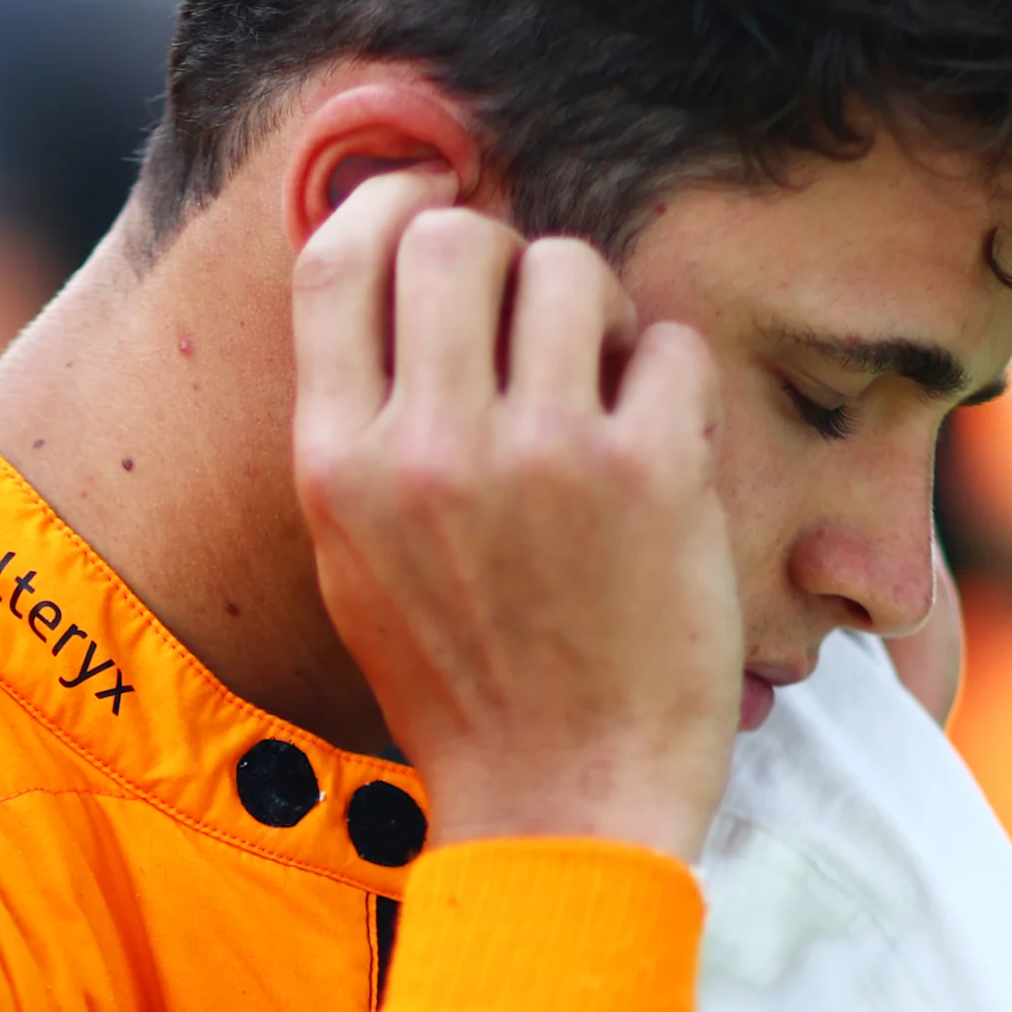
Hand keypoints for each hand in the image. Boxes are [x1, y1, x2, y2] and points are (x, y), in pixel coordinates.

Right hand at [291, 173, 740, 863]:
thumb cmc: (465, 688)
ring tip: (605, 393)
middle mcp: (428, 449)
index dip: (394, 202)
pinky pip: (670, 344)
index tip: (437, 208)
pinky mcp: (650, 477)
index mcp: (337, 465)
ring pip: (572, 266)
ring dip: (600, 312)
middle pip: (455, 235)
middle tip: (539, 325)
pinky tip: (664, 451)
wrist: (559, 809)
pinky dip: (674, 383)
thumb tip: (395, 275)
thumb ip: (364, 427)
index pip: (338, 257)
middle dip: (506, 254)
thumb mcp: (359, 560)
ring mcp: (541, 457)